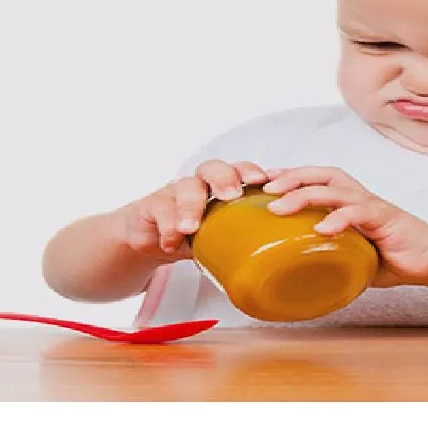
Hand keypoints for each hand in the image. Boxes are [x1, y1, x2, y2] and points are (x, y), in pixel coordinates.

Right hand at [118, 160, 272, 258]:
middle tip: (231, 195)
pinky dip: (167, 226)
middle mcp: (200, 185)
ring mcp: (175, 193)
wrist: (149, 241)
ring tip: (192, 227)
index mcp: (221, 189)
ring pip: (185, 185)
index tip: (263, 181)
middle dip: (224, 178)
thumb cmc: (192, 236)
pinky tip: (172, 242)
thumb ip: (242, 242)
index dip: (251, 171)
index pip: (239, 170)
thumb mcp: (219, 239)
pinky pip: (160, 208)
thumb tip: (278, 259)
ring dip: (191, 205)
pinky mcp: (152, 206)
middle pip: (212, 168)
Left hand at [262, 166, 427, 286]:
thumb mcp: (353, 254)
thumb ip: (330, 254)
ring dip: (304, 195)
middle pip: (320, 175)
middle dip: (290, 177)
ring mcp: (371, 205)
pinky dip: (339, 218)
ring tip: (280, 207)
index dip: (290, 174)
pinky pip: (359, 213)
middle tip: (265, 187)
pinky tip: (322, 229)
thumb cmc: (394, 256)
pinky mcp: (385, 219)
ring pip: (333, 190)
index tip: (263, 178)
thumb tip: (298, 270)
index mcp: (350, 200)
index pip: (316, 178)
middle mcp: (359, 196)